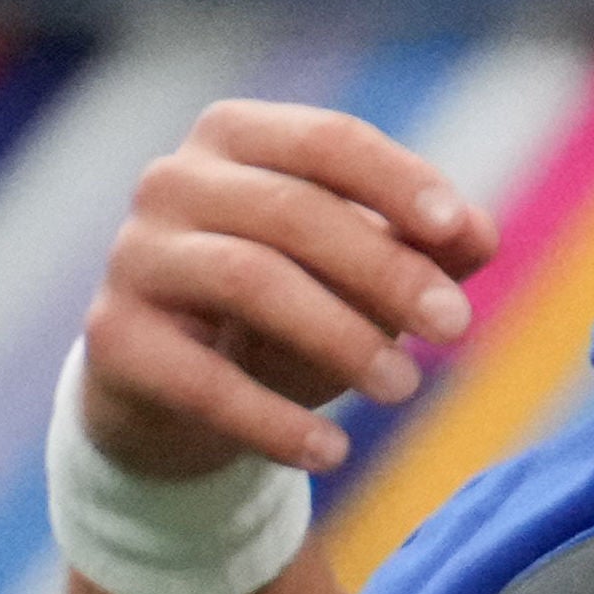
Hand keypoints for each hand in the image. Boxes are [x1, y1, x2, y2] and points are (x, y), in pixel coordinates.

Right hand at [72, 101, 492, 477]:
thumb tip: (479, 235)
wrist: (178, 386)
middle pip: (293, 210)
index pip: (327, 141)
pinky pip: (199, 378)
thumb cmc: (290, 303)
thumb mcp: (365, 270)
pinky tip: (331, 455)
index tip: (458, 232)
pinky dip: (273, 420)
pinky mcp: (114, 337)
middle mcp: (174, 180)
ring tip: (404, 386)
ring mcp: (134, 255)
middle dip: (386, 270)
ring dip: (341, 336)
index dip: (397, 181)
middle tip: (457, 327)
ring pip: (249, 278)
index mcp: (238, 138)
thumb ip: (428, 245)